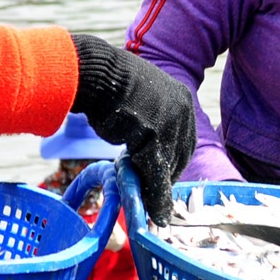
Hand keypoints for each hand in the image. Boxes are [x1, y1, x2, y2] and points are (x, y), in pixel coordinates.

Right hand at [70, 35, 195, 225]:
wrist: (96, 74)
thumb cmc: (110, 88)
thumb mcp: (140, 106)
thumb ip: (152, 126)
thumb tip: (147, 148)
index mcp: (182, 99)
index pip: (184, 141)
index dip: (172, 162)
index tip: (160, 176)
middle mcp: (183, 110)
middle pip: (179, 155)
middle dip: (165, 176)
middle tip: (150, 191)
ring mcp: (170, 122)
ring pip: (167, 165)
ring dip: (158, 189)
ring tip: (145, 200)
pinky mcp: (154, 136)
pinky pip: (156, 171)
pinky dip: (153, 193)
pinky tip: (147, 205)